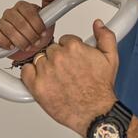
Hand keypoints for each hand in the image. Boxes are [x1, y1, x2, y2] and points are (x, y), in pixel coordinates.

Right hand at [0, 0, 56, 60]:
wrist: (33, 46)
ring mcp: (2, 22)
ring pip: (10, 31)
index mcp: (23, 6)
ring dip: (22, 42)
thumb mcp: (49, 15)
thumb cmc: (39, 30)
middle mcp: (11, 12)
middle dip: (31, 35)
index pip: (29, 13)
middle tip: (36, 42)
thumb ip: (50, 0)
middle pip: (20, 24)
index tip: (43, 33)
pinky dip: (6, 43)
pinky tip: (13, 46)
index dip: (37, 25)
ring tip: (28, 46)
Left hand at [21, 19, 117, 136]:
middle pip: (52, 49)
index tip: (73, 58)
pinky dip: (31, 74)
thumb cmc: (101, 88)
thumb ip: (105, 36)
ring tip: (57, 76)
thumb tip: (98, 24)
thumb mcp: (111, 58)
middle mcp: (59, 58)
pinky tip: (42, 78)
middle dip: (58, 57)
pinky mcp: (37, 86)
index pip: (65, 39)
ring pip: (39, 59)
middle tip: (66, 69)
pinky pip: (26, 71)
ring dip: (46, 65)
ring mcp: (46, 72)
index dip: (69, 49)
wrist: (95, 112)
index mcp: (74, 47)